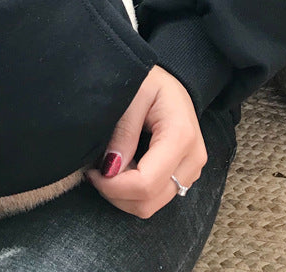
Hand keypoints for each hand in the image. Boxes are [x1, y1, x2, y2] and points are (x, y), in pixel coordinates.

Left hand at [86, 65, 206, 218]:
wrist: (168, 82)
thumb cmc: (149, 80)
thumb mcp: (133, 95)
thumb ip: (124, 131)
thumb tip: (111, 168)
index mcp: (181, 136)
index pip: (146, 184)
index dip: (114, 187)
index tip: (93, 172)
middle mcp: (193, 158)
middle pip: (149, 201)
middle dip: (116, 193)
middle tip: (97, 169)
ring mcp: (192, 169)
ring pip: (152, 205)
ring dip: (124, 194)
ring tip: (108, 165)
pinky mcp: (185, 174)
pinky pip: (156, 197)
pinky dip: (134, 191)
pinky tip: (122, 168)